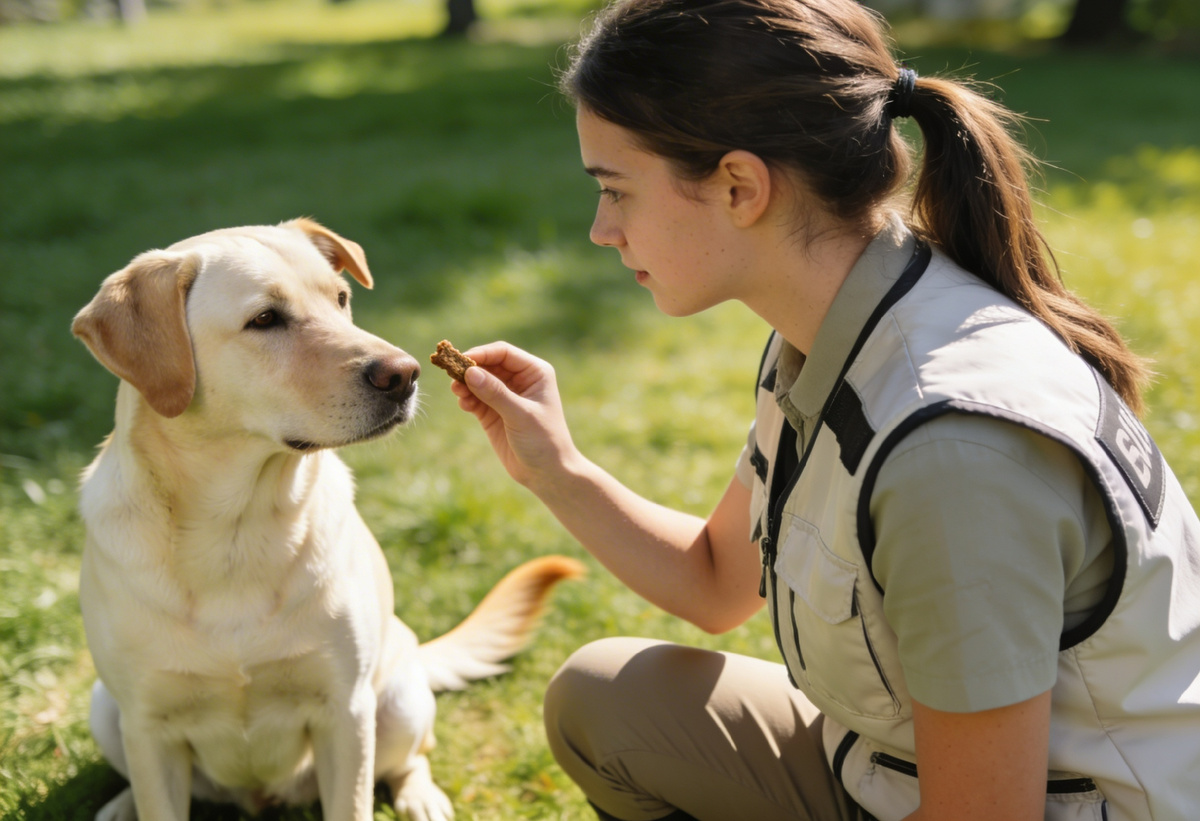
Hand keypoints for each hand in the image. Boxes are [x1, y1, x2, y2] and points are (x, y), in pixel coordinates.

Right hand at [449, 342, 580, 488]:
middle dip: (470, 369)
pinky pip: (475, 398)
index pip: (503, 353)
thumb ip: (496, 393)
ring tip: (457, 392)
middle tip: (452, 376)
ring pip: (479, 381)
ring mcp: (505, 396)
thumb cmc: (544, 441)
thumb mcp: (521, 415)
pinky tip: (464, 404)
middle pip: (488, 364)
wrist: (546, 473)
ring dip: (465, 384)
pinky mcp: (493, 413)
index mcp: (534, 372)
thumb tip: (470, 372)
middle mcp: (520, 380)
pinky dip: (467, 399)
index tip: (462, 361)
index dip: (482, 354)